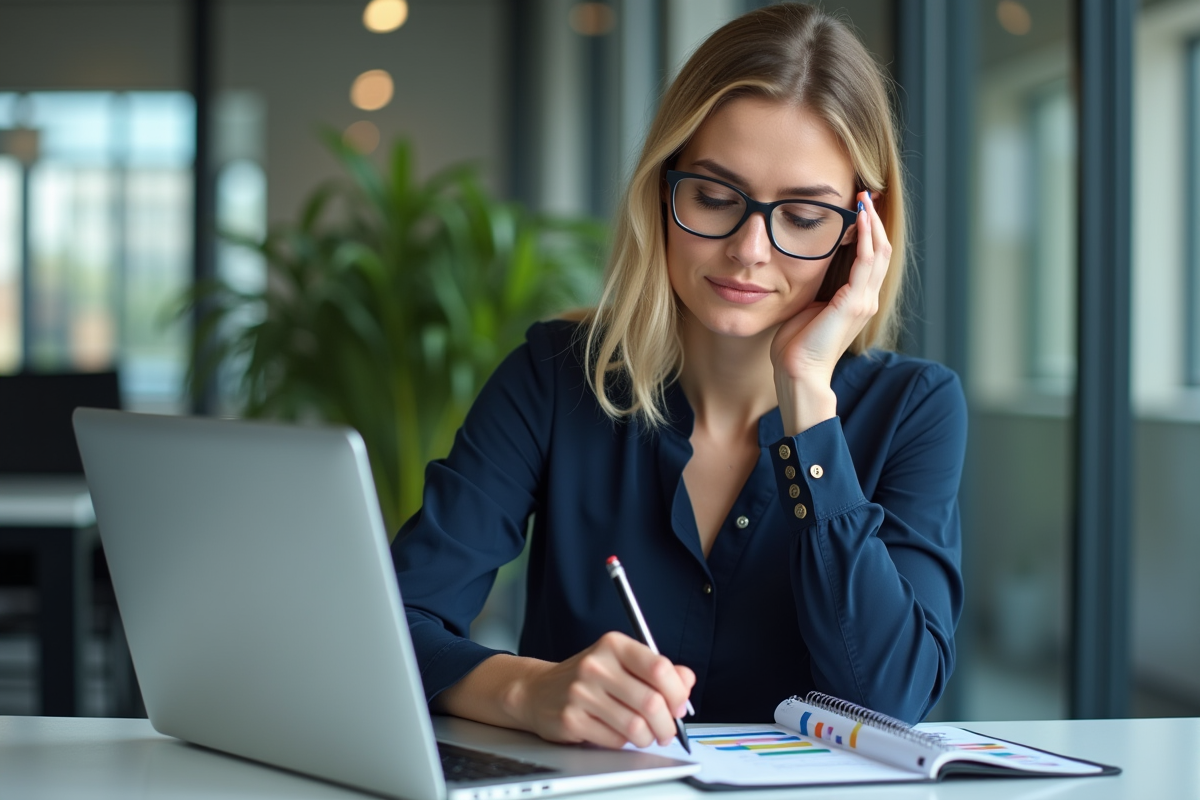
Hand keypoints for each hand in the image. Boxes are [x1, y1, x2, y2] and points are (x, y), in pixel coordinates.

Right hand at [507, 632, 695, 748]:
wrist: (538, 691)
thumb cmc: (588, 678)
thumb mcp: (622, 663)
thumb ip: (657, 670)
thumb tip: (687, 680)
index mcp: (614, 645)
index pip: (659, 668)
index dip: (677, 692)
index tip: (679, 705)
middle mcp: (596, 665)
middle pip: (651, 702)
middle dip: (667, 724)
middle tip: (667, 730)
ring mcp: (581, 692)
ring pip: (635, 726)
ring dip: (648, 737)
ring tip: (646, 735)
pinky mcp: (571, 718)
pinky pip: (614, 740)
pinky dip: (624, 742)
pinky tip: (618, 734)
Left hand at [770, 191, 891, 434]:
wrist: (798, 372)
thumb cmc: (797, 345)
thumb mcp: (808, 306)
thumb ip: (816, 287)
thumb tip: (806, 265)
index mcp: (857, 300)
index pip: (871, 258)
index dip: (869, 231)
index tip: (859, 206)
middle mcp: (866, 299)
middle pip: (880, 250)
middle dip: (873, 220)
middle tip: (865, 193)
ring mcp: (863, 301)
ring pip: (878, 252)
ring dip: (871, 223)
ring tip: (863, 199)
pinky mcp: (854, 303)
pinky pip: (866, 262)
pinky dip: (865, 238)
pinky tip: (859, 219)